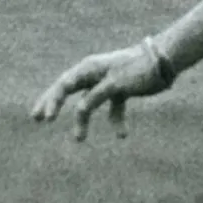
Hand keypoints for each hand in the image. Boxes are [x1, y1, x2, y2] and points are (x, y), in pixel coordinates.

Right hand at [29, 41, 173, 141]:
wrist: (165, 62)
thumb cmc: (138, 69)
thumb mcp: (116, 84)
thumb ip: (96, 96)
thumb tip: (79, 110)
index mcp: (90, 68)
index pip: (64, 85)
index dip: (52, 101)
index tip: (46, 119)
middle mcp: (95, 73)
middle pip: (68, 90)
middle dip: (53, 104)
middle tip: (37, 119)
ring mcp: (107, 81)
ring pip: (88, 102)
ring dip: (83, 121)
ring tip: (78, 140)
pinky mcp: (121, 89)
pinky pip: (112, 107)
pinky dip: (114, 120)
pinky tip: (122, 135)